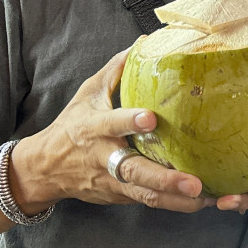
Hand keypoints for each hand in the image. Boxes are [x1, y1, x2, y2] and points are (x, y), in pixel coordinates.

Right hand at [12, 50, 215, 214]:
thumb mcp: (87, 94)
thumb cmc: (71, 127)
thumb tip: (141, 43)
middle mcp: (104, 158)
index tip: (152, 119)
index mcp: (94, 128)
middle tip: (193, 183)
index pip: (112, 124)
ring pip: (144, 195)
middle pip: (135, 172)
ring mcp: (112, 182)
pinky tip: (200, 203)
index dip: (129, 122)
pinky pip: (148, 202)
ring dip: (175, 199)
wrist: (43, 170)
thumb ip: (115, 71)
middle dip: (164, 179)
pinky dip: (173, 205)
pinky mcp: (119, 197)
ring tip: (204, 198)